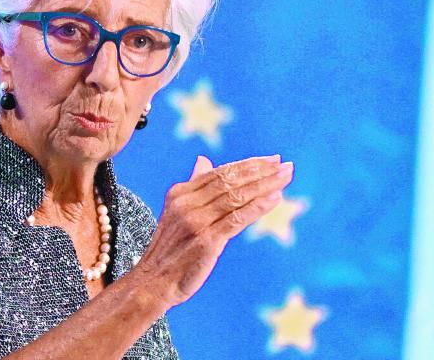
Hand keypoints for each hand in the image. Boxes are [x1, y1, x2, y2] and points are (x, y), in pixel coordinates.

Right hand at [133, 154, 293, 306]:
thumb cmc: (171, 248)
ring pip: (236, 197)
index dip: (247, 165)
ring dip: (264, 185)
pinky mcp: (207, 241)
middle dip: (260, 171)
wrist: (155, 281)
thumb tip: (203, 160)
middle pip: (229, 181)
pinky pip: (237, 219)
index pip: (219, 173)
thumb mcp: (177, 210)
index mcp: (180, 193)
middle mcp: (187, 204)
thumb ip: (193, 185)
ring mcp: (196, 222)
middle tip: (284, 164)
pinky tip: (275, 198)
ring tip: (285, 177)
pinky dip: (258, 207)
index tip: (271, 159)